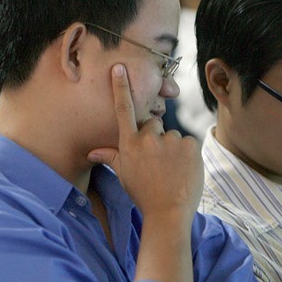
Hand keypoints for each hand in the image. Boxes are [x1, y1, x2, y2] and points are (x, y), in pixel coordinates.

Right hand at [87, 64, 202, 222]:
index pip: (124, 110)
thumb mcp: (123, 175)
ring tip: (172, 170)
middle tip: (159, 163)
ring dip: (174, 148)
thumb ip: (110, 157)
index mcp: (129, 144)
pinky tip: (184, 170)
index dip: (121, 87)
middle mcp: (148, 138)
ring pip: (173, 136)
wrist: (168, 213)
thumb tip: (92, 152)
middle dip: (157, 138)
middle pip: (154, 125)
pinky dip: (188, 154)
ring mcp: (170, 141)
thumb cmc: (144, 194)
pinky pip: (189, 143)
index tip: (120, 68)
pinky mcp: (190, 145)